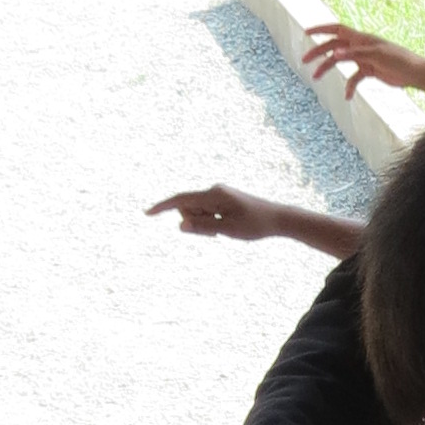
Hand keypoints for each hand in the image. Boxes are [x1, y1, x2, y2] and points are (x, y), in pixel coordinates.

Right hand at [150, 184, 287, 242]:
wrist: (277, 218)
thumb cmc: (255, 224)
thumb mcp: (228, 229)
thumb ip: (203, 227)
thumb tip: (181, 225)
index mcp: (214, 194)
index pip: (181, 200)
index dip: (163, 207)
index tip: (147, 213)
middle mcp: (214, 191)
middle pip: (188, 207)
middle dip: (194, 222)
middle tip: (217, 233)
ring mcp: (217, 194)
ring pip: (196, 211)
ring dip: (203, 224)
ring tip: (225, 229)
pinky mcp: (221, 199)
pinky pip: (205, 211)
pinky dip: (210, 222)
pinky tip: (226, 226)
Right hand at [302, 21, 424, 104]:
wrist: (414, 73)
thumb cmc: (398, 59)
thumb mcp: (375, 56)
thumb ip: (354, 54)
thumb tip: (334, 54)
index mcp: (360, 38)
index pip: (337, 30)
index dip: (321, 30)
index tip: (306, 33)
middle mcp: (359, 46)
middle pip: (333, 47)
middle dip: (318, 52)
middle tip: (304, 61)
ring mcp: (363, 59)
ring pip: (340, 62)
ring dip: (328, 69)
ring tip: (315, 78)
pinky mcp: (369, 71)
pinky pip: (354, 78)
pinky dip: (349, 86)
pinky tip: (347, 97)